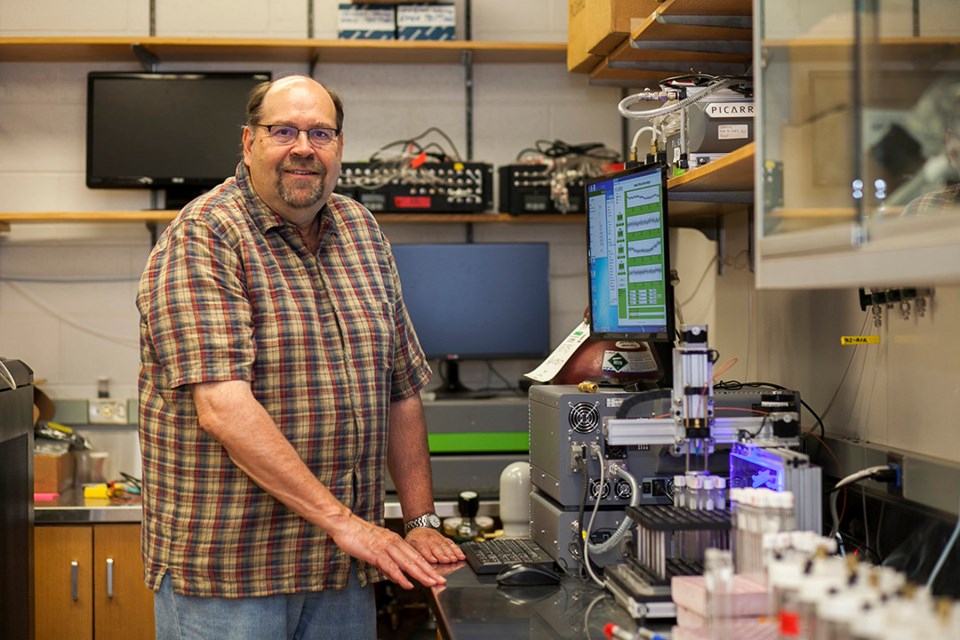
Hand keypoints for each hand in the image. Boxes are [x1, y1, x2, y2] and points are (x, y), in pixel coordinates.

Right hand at [329, 513, 446, 589]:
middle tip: (441, 581)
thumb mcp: (376, 548)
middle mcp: (394, 543)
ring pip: (407, 562)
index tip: (436, 575)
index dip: (428, 566)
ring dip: (420, 574)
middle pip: (416, 559)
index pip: (416, 555)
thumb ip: (387, 562)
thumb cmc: (358, 535)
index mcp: (395, 540)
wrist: (345, 524)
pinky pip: (390, 566)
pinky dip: (400, 576)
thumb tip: (396, 576)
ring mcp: (386, 547)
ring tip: (431, 583)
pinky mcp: (376, 552)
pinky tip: (407, 583)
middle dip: (430, 571)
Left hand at [405, 527, 465, 564]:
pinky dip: (457, 550)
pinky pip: (451, 543)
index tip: (433, 560)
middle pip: (436, 547)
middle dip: (442, 554)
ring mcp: (437, 537)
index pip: (423, 548)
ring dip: (451, 553)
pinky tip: (461, 555)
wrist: (419, 528)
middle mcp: (428, 538)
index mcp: (417, 541)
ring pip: (444, 545)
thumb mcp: (407, 546)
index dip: (428, 554)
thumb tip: (413, 568)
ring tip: (455, 559)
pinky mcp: (444, 538)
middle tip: (447, 561)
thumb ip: (411, 555)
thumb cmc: (413, 541)